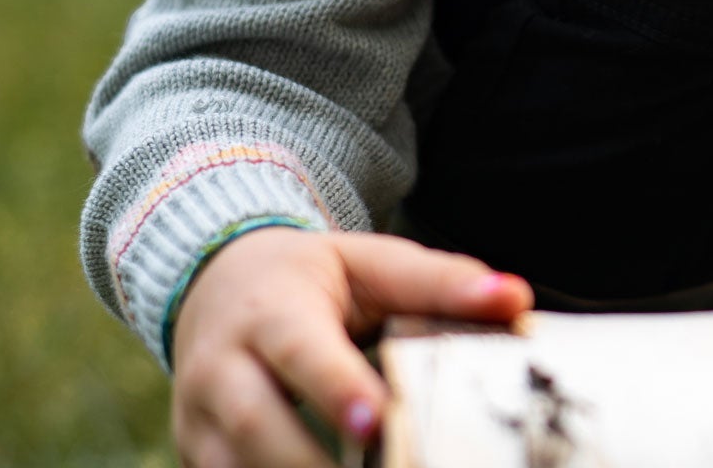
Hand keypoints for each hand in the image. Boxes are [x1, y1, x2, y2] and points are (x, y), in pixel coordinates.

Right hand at [171, 224, 530, 466]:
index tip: (374, 420)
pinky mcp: (196, 459)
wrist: (216, 286)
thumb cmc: (314, 278)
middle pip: (258, 427)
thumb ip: (439, 282)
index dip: (335, 389)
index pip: (301, 352)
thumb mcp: (371, 263)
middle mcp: (223, 369)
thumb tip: (517, 299)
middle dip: (311, 464)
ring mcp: (199, 422)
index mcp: (271, 311)